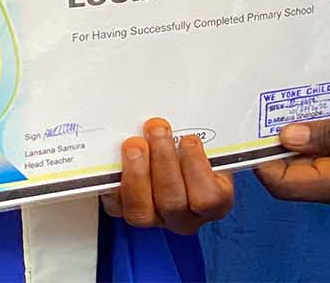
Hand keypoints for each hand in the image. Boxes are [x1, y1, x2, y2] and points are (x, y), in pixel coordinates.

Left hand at [103, 118, 234, 234]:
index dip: (196, 168)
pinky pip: (116, 206)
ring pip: (142, 210)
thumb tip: (190, 109)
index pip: (209, 199)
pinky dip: (114, 183)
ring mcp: (156, 219)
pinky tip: (117, 161)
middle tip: (156, 129)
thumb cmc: (196, 150)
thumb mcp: (210, 141)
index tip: (189, 140)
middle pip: (172, 201)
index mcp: (215, 202)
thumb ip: (199, 133)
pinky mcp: (129, 213)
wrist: (178, 159)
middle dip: (162, 160)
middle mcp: (185, 218)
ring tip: (134, 144)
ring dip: (136, 172)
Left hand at [255, 102, 329, 207]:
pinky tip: (321, 114)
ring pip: (318, 166)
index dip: (263, 164)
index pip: (285, 186)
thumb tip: (283, 138)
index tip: (251, 132)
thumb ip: (327, 135)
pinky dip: (325, 139)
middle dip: (280, 149)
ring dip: (303, 142)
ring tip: (289, 107)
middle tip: (265, 111)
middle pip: (298, 177)